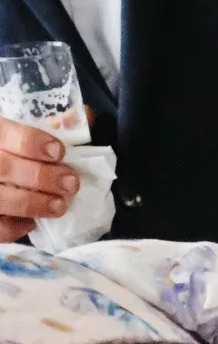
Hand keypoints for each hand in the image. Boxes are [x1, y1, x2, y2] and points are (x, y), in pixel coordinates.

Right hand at [0, 119, 78, 242]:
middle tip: (71, 183)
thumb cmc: (9, 147)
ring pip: (0, 198)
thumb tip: (84, 116)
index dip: (31, 142)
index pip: (4, 133)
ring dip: (33, 204)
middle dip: (41, 177)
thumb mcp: (19, 127)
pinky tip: (30, 222)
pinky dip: (13, 227)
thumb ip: (48, 122)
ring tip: (59, 206)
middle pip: (3, 167)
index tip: (59, 151)